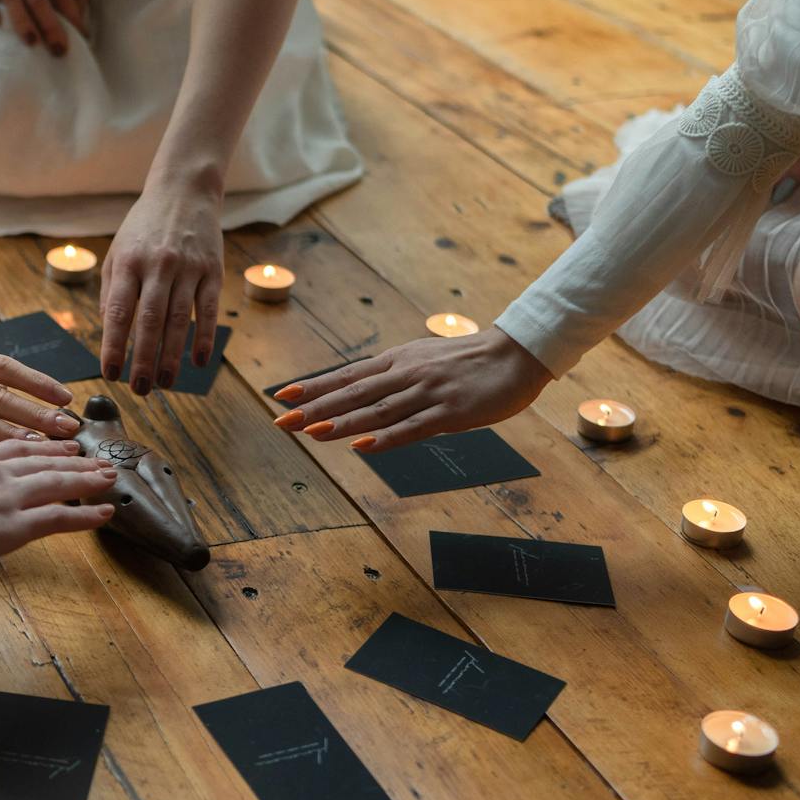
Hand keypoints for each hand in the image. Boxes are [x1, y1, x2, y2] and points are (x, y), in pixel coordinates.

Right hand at [0, 440, 116, 583]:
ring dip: (88, 479)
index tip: (58, 445)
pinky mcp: (13, 526)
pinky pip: (59, 517)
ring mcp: (6, 497)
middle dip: (73, 459)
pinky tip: (104, 512)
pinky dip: (86, 514)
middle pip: (42, 461)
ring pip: (58, 483)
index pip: (13, 447)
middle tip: (95, 458)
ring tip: (108, 477)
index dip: (40, 445)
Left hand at [99, 186, 222, 393]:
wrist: (184, 191)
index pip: (117, 312)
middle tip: (140, 390)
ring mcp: (187, 268)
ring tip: (164, 383)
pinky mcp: (212, 270)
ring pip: (179, 320)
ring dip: (171, 356)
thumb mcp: (117, 251)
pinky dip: (204, 338)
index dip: (113, 346)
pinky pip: (208, 310)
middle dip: (143, 360)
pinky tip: (199, 362)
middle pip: (149, 321)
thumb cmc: (144, 227)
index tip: (110, 373)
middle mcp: (157, 266)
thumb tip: (109, 331)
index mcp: (127, 263)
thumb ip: (111, 290)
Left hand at [272, 328, 554, 451]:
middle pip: (353, 393)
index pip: (348, 374)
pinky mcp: (451, 412)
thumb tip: (363, 390)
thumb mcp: (425, 359)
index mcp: (399, 361)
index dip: (314, 385)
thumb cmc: (470, 360)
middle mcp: (407, 374)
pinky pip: (412, 428)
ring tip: (310, 432)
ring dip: (341, 423)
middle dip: (314, 407)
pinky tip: (362, 446)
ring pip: (376, 411)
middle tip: (281, 420)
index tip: (282, 394)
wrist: (518, 353)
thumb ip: (395, 376)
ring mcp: (428, 392)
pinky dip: (385, 438)